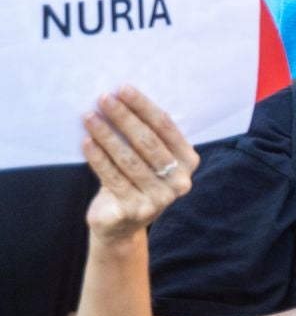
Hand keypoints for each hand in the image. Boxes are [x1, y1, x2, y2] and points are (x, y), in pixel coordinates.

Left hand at [82, 86, 198, 244]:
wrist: (121, 226)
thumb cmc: (135, 181)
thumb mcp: (149, 159)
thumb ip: (147, 136)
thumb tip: (122, 98)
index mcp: (188, 162)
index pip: (166, 127)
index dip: (143, 107)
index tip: (123, 89)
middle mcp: (180, 181)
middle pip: (148, 142)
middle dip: (124, 117)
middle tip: (104, 99)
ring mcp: (159, 198)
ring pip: (129, 159)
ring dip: (107, 135)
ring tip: (90, 117)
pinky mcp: (135, 210)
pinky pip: (113, 178)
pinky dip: (98, 158)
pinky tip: (86, 142)